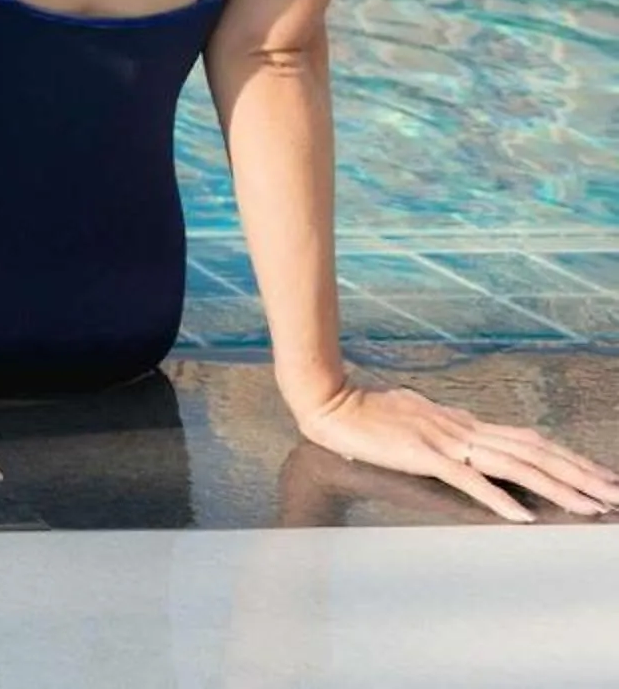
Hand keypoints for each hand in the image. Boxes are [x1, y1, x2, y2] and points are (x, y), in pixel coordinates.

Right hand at [297, 382, 617, 522]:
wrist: (328, 401)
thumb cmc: (366, 412)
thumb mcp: (417, 417)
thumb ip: (445, 429)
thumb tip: (466, 436)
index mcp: (464, 424)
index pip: (529, 442)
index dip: (569, 459)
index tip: (601, 476)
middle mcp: (464, 430)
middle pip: (535, 453)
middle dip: (580, 474)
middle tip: (617, 493)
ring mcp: (445, 441)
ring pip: (514, 465)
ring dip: (557, 488)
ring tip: (591, 506)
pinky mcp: (422, 455)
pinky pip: (468, 480)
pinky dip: (498, 498)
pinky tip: (522, 517)